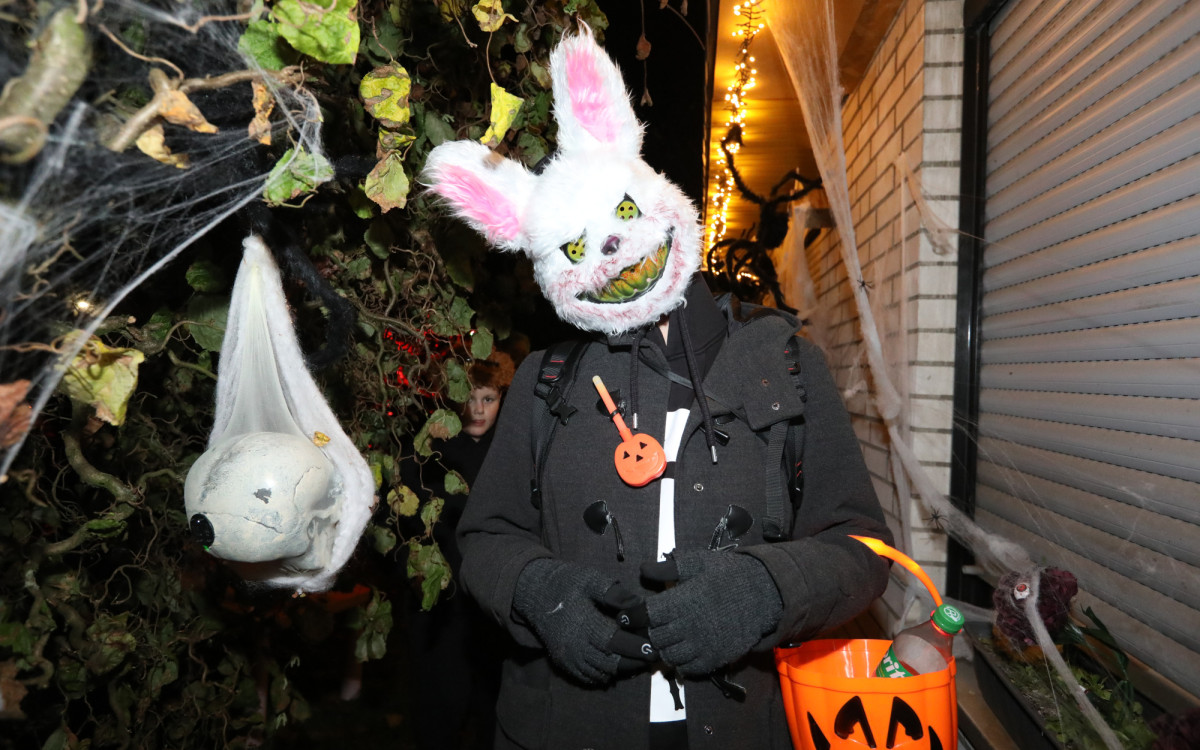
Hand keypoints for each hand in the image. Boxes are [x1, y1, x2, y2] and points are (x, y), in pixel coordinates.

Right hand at [514, 558, 655, 683]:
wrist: (533, 592)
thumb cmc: (565, 582)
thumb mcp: (590, 579)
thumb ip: (615, 593)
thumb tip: (640, 605)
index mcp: (584, 624)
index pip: (616, 643)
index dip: (637, 648)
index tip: (655, 648)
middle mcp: (576, 646)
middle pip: (612, 663)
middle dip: (634, 662)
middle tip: (653, 657)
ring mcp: (569, 657)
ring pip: (602, 673)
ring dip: (621, 669)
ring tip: (639, 660)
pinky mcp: (563, 662)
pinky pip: (588, 677)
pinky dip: (604, 674)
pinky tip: (616, 664)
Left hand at [641, 550, 781, 676]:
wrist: (763, 595)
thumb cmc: (727, 575)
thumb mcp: (698, 563)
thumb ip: (669, 568)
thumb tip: (642, 570)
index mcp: (683, 601)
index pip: (646, 615)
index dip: (632, 617)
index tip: (626, 617)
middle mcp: (689, 626)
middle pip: (655, 637)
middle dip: (648, 632)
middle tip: (650, 627)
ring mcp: (702, 646)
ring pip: (668, 656)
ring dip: (663, 648)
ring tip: (665, 639)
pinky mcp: (714, 659)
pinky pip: (687, 669)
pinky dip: (680, 662)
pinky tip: (682, 650)